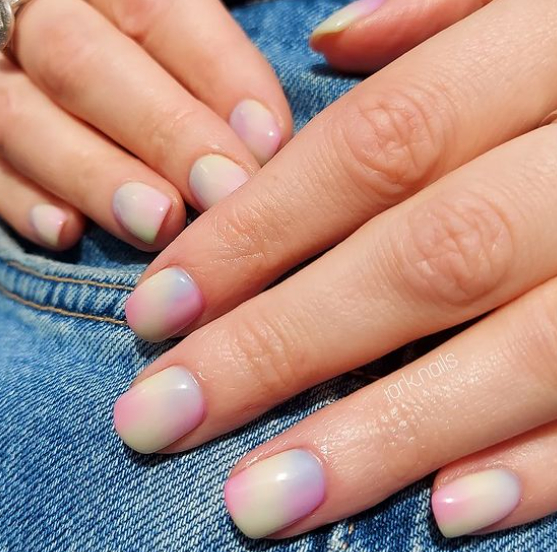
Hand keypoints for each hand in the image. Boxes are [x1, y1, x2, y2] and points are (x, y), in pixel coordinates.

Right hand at [0, 0, 290, 250]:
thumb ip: (202, 59)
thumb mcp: (166, 31)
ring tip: (158, 222)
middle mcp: (34, 18)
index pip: (155, 9)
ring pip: (25, 118)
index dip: (216, 72)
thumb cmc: (137, 58)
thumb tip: (265, 138)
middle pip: (85, 62)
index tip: (267, 140)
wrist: (59, 63)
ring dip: (96, 176)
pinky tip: (66, 234)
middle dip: (163, 130)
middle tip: (222, 191)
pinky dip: (22, 202)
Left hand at [114, 0, 556, 540]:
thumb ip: (449, 11)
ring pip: (515, 352)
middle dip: (277, 349)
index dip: (257, 231)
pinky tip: (448, 512)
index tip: (158, 310)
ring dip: (381, 435)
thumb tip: (329, 43)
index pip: (373, 148)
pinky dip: (546, 464)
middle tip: (159, 421)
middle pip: (419, 258)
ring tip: (261, 503)